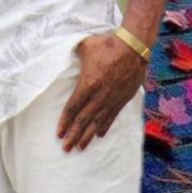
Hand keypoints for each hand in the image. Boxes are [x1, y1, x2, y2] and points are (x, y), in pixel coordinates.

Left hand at [56, 31, 147, 151]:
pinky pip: (111, 117)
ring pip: (96, 122)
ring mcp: (111, 99)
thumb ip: (75, 53)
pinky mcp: (122, 99)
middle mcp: (98, 96)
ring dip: (87, 136)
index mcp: (87, 84)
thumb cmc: (107, 44)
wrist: (132, 48)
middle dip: (73, 135)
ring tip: (80, 147)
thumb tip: (68, 51)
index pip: (73, 107)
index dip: (65, 121)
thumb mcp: (85, 46)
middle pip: (83, 120)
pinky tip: (99, 134)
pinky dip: (104, 127)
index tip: (59, 132)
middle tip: (66, 147)